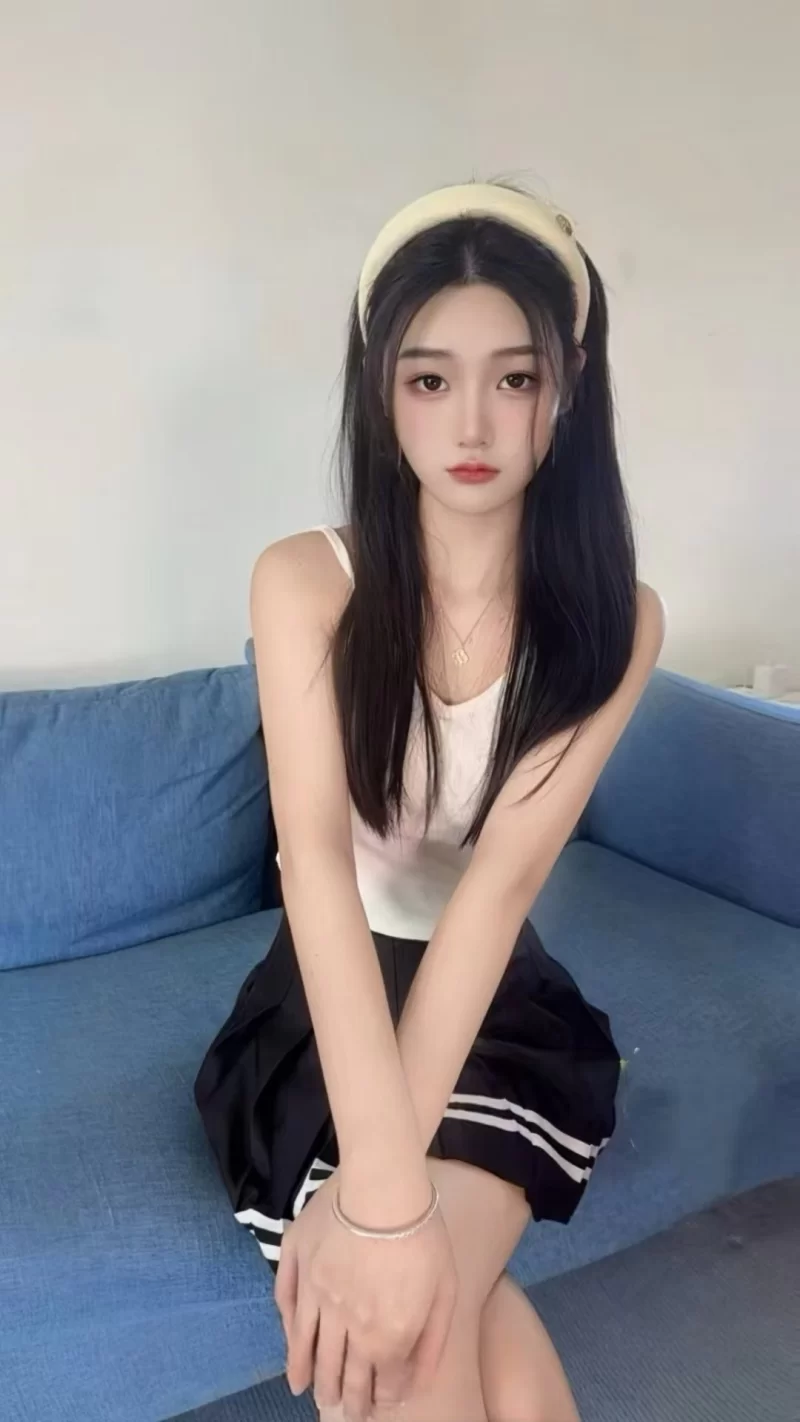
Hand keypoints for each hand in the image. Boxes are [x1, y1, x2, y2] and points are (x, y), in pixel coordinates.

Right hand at [275, 1172, 456, 1420]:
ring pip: (309, 1350)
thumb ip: (431, 1343)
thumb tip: (415, 1385)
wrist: (383, 1186)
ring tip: (311, 1394)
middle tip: (344, 1410)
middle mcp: (347, 1325)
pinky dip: (289, 1338)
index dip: (380, 1398)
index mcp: (386, 1335)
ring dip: (312, 1378)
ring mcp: (317, 1295)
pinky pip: (289, 1309)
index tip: (378, 1404)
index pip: (381, 1383)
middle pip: (342, 1375)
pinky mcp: (297, 1266)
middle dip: (345, 1399)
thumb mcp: (445, 1291)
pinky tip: (292, 1353)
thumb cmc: (423, 1235)